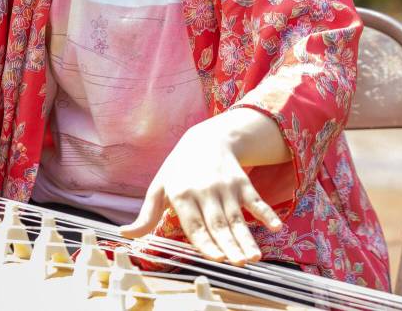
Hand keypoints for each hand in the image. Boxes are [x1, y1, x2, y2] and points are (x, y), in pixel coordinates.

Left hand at [119, 116, 283, 265]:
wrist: (206, 138)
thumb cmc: (179, 169)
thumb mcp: (159, 187)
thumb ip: (146, 215)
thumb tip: (126, 235)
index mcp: (181, 194)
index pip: (194, 224)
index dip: (205, 241)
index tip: (215, 258)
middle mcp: (204, 190)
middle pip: (218, 223)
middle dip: (229, 244)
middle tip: (238, 264)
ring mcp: (225, 187)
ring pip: (236, 217)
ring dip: (246, 238)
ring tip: (253, 257)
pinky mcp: (242, 184)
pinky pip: (256, 201)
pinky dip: (266, 213)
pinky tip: (275, 227)